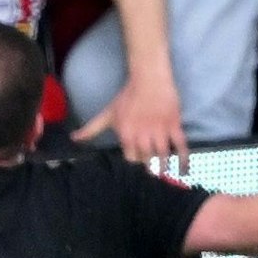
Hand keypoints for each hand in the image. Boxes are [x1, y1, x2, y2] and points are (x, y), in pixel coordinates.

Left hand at [72, 72, 187, 170]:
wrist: (148, 79)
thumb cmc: (126, 98)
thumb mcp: (107, 115)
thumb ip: (91, 129)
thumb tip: (74, 139)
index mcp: (126, 135)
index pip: (130, 159)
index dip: (133, 165)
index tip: (135, 171)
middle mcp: (143, 135)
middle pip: (146, 160)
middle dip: (148, 169)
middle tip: (151, 178)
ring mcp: (160, 131)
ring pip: (163, 156)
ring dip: (163, 167)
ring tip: (163, 174)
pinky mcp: (174, 125)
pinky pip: (181, 146)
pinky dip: (183, 159)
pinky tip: (184, 170)